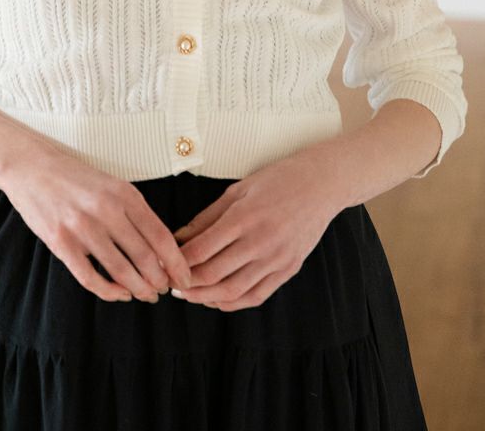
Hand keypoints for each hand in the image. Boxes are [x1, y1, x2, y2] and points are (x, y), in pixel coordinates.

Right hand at [1, 146, 193, 303]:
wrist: (32, 167)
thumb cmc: (76, 178)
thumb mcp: (112, 185)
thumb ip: (134, 213)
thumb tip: (160, 249)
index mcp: (124, 194)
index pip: (160, 236)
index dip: (176, 263)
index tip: (184, 278)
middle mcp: (106, 210)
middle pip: (144, 257)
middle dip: (159, 280)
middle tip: (164, 290)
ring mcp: (82, 228)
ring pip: (121, 271)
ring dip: (138, 289)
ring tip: (146, 295)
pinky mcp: (61, 243)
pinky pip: (91, 278)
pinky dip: (109, 292)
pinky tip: (119, 294)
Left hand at [169, 151, 339, 311]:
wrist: (321, 185)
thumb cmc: (278, 180)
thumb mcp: (237, 190)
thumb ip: (207, 217)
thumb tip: (178, 238)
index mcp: (243, 217)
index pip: (201, 249)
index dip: (177, 261)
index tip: (163, 263)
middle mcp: (260, 242)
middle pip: (213, 274)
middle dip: (187, 284)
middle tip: (170, 284)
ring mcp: (276, 259)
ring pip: (233, 291)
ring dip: (206, 298)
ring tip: (189, 295)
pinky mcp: (288, 269)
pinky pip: (256, 296)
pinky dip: (233, 303)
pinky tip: (217, 300)